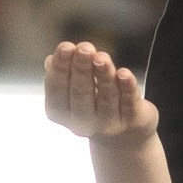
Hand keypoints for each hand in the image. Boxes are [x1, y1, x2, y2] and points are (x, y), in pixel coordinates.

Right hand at [45, 41, 159, 149]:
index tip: (65, 47)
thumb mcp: (73, 91)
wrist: (125, 135)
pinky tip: (124, 74)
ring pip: (106, 97)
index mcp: (61, 113)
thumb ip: (64, 75)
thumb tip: (50, 60)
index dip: (60, 68)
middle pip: (81, 94)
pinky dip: (127, 88)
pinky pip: (129, 103)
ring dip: (104, 75)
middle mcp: (83, 123)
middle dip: (82, 69)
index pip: (57, 90)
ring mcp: (108, 125)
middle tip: (84, 48)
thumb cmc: (92, 103)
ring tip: (102, 57)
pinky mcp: (133, 122)